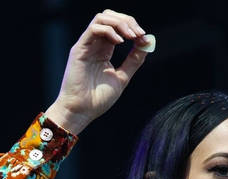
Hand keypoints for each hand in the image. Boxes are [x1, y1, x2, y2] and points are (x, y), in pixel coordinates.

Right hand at [45, 10, 150, 134]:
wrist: (82, 111)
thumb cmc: (98, 98)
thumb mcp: (122, 77)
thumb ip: (134, 60)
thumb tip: (147, 43)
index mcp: (104, 49)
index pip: (117, 26)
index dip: (132, 27)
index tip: (143, 37)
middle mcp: (94, 44)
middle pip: (109, 17)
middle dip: (127, 21)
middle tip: (138, 34)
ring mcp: (86, 45)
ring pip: (101, 18)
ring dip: (119, 23)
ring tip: (131, 36)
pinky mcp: (79, 49)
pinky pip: (93, 29)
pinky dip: (109, 30)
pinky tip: (119, 42)